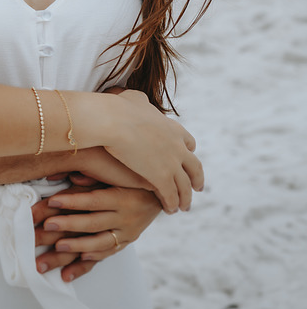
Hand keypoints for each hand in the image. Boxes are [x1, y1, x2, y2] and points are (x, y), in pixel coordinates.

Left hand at [35, 181, 162, 280]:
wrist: (159, 198)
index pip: (94, 200)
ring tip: (58, 247)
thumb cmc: (130, 181)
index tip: (52, 200)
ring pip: (100, 243)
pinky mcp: (124, 243)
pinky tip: (76, 263)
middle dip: (69, 225)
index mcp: (122, 197)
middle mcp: (126, 218)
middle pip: (94, 223)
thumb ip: (91, 175)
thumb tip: (69, 175)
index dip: (73, 200)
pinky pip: (107, 254)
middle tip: (47, 226)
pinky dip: (91, 259)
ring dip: (77, 246)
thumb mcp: (114, 175)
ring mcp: (126, 234)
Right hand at [89, 90, 203, 212]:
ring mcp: (171, 163)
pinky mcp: (161, 177)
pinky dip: (172, 203)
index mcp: (172, 128)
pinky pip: (171, 195)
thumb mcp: (133, 98)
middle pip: (194, 167)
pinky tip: (169, 209)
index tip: (187, 156)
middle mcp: (177, 146)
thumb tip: (138, 98)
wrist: (111, 120)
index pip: (188, 142)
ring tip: (184, 207)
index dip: (188, 151)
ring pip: (185, 186)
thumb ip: (140, 100)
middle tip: (197, 187)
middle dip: (196, 178)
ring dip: (186, 197)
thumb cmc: (116, 108)